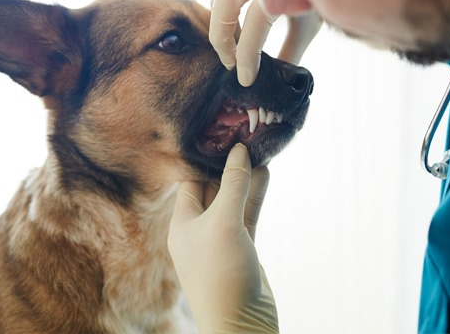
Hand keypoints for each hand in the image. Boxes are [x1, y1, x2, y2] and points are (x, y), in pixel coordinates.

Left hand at [168, 144, 278, 333]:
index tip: (220, 134)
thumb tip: (238, 150)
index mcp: (183, 223)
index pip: (190, 181)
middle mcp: (199, 229)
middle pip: (213, 187)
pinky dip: (255, 194)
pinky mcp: (243, 248)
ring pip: (234, 199)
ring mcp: (222, 239)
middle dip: (227, 164)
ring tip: (260, 148)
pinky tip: (266, 173)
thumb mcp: (224, 223)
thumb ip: (232, 185)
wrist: (241, 323)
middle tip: (243, 135)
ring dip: (245, 177)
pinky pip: (248, 213)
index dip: (203, 158)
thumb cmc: (221, 275)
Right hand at [210, 0, 320, 86]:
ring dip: (223, 24)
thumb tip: (276, 81)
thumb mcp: (307, 25)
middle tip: (230, 64)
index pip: (254, 26)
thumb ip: (289, 51)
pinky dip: (226, 9)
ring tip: (237, 47)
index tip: (246, 79)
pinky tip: (238, 28)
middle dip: (223, 41)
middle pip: (223, 9)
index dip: (247, 58)